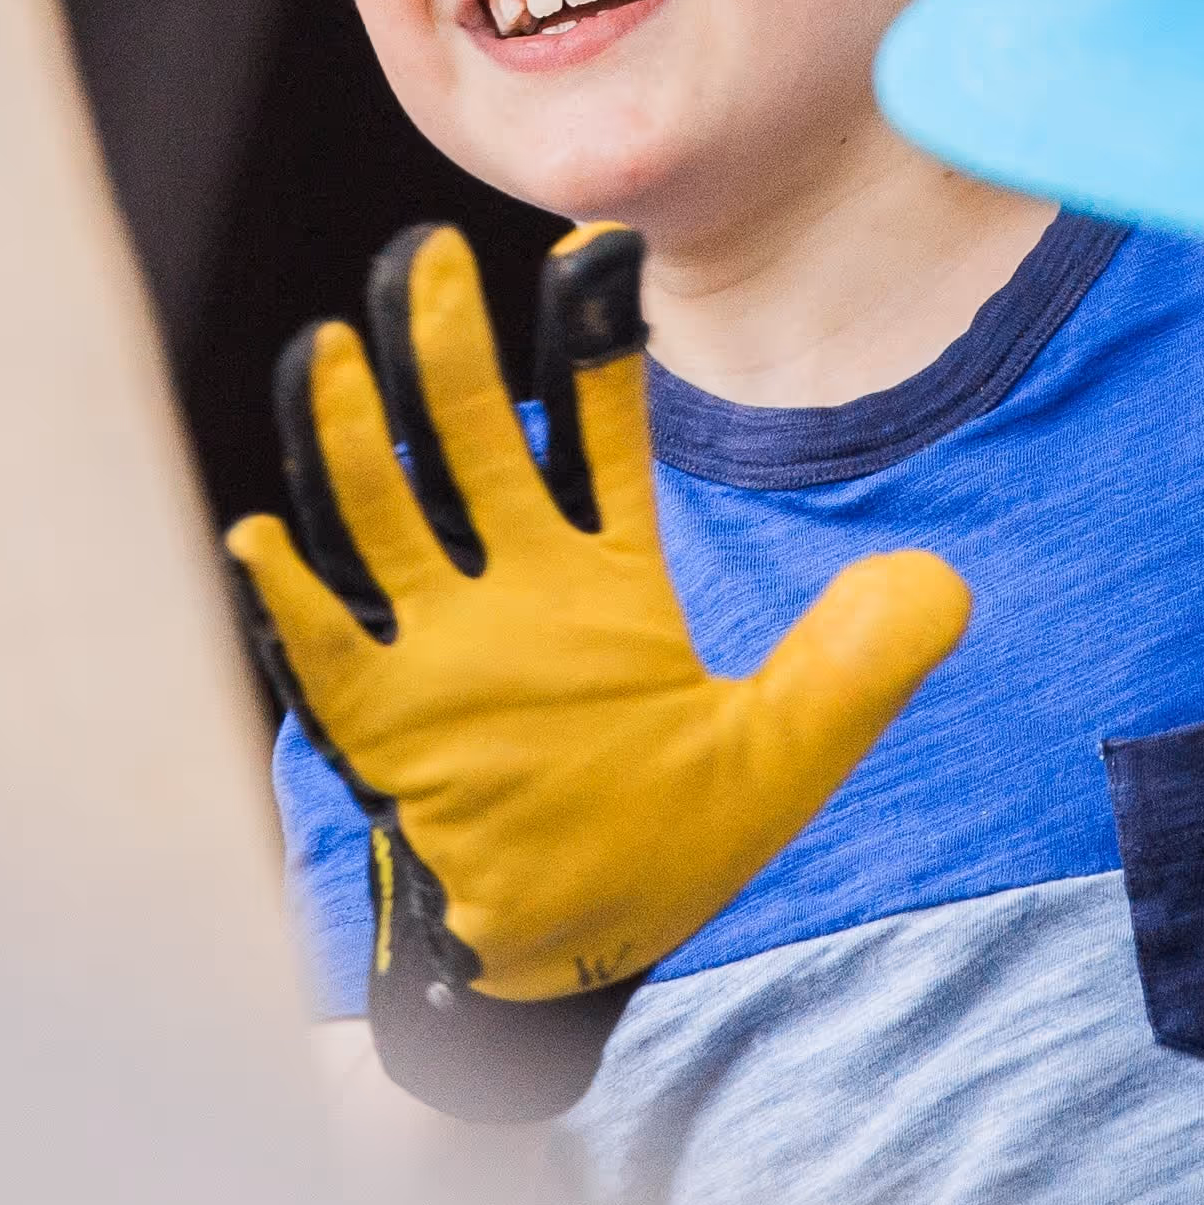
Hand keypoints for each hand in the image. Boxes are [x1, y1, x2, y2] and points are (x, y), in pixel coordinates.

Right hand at [220, 223, 968, 1118]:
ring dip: (348, 441)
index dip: (590, 346)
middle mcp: (511, 590)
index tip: (594, 252)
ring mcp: (437, 652)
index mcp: (601, 577)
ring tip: (328, 350)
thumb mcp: (785, 755)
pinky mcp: (383, 726)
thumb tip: (943, 582)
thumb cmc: (667, 847)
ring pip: (382, 519)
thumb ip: (854, 664)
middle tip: (425, 254)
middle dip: (440, 352)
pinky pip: (323, 650)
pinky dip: (291, 599)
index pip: (596, 435)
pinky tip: (260, 537)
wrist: (581, 953)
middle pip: (467, 445)